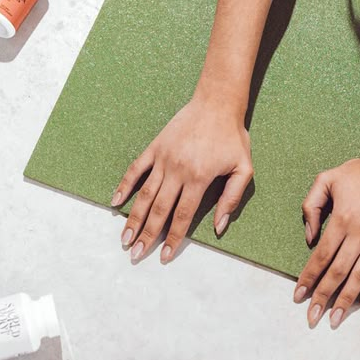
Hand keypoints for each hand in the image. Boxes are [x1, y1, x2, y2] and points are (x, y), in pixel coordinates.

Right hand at [111, 95, 253, 263]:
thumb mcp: (243, 168)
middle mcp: (177, 170)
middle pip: (159, 210)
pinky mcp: (155, 147)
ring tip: (124, 237)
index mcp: (199, 178)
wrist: (216, 102)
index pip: (182, 216)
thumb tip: (219, 227)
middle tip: (136, 254)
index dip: (173, 238)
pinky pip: (136, 168)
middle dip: (147, 235)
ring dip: (134, 218)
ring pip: (145, 194)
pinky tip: (115, 201)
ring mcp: (163, 158)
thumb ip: (231, 198)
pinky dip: (124, 185)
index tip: (163, 256)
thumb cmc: (232, 136)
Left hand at [294, 153, 359, 327]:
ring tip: (334, 319)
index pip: (321, 257)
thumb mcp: (326, 179)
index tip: (298, 295)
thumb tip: (309, 238)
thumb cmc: (358, 171)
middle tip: (312, 317)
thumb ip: (310, 206)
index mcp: (341, 219)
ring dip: (346, 300)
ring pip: (359, 277)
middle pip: (338, 273)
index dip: (309, 278)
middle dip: (323, 297)